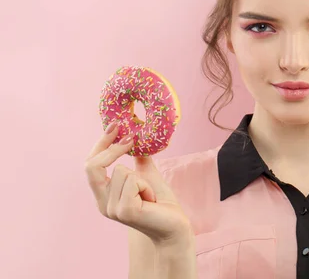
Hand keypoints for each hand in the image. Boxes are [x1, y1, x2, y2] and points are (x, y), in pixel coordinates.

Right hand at [84, 121, 192, 246]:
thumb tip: (135, 137)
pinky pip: (133, 181)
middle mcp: (102, 203)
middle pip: (93, 165)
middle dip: (112, 148)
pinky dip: (146, 186)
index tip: (116, 125)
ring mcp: (112, 209)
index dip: (101, 144)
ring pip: (122, 171)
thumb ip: (137, 160)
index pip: (91, 165)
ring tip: (149, 194)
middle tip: (131, 138)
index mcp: (104, 194)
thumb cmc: (161, 203)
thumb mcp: (147, 175)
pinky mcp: (125, 211)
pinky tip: (151, 200)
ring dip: (142, 179)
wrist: (174, 226)